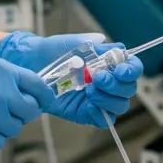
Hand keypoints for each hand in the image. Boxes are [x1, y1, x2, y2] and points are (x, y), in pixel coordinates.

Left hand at [0, 32, 143, 127]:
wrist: (30, 66)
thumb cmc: (51, 52)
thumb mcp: (69, 43)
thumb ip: (88, 42)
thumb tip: (104, 41)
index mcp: (108, 63)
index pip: (132, 68)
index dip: (131, 70)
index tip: (121, 70)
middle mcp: (107, 81)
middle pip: (129, 89)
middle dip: (116, 85)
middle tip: (98, 78)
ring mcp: (98, 98)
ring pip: (119, 106)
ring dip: (108, 99)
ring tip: (89, 91)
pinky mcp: (86, 112)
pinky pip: (103, 120)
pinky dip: (100, 114)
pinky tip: (88, 104)